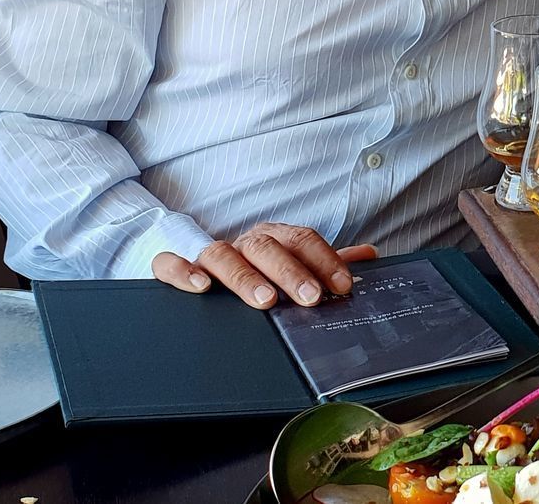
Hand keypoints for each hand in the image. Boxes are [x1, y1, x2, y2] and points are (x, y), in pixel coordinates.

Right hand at [152, 224, 377, 308]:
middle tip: (310, 297)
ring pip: (224, 254)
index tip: (341, 285)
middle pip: (267, 247)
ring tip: (265, 300)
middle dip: (291, 272)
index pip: (302, 239)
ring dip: (246, 276)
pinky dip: (182, 271)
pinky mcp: (177, 266)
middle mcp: (244, 242)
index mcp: (274, 238)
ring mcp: (210, 254)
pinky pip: (171, 263)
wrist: (200, 258)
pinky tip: (199, 287)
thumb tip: (367, 255)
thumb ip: (324, 262)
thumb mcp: (292, 263)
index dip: (324, 260)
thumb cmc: (257, 267)